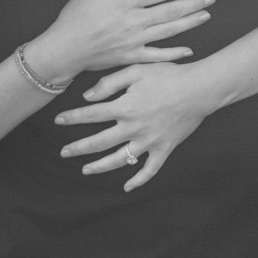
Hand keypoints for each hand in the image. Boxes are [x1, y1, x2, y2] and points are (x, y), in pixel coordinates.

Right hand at [26, 0, 212, 86]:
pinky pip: (157, 55)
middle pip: (170, 11)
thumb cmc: (74, 17)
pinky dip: (174, 53)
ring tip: (205, 15)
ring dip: (189, 23)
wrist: (64, 50)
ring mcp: (134, 41)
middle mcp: (134, 21)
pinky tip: (189, 50)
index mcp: (125, 2)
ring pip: (169, 31)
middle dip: (192, 3)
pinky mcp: (131, 57)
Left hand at [54, 60, 225, 190]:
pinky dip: (138, 180)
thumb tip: (88, 97)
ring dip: (100, 166)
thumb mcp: (138, 70)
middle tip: (64, 152)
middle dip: (78, 148)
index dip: (72, 117)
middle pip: (99, 142)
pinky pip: (150, 170)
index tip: (58, 121)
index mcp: (125, 107)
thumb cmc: (169, 75)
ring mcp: (149, 141)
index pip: (91, 114)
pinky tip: (127, 187)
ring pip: (119, 159)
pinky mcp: (164, 149)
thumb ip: (110, 82)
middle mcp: (134, 128)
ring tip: (85, 169)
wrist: (200, 89)